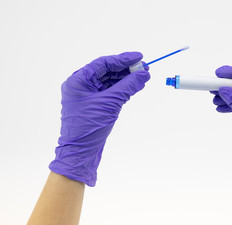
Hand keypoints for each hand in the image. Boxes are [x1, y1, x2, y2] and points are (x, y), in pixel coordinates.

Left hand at [49, 52, 149, 185]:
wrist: (80, 153)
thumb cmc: (89, 126)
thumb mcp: (111, 103)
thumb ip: (128, 86)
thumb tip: (143, 74)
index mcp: (78, 80)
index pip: (103, 63)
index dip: (123, 59)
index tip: (139, 57)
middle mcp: (81, 86)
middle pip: (107, 71)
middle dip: (126, 70)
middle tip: (145, 68)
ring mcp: (88, 96)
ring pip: (110, 82)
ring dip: (126, 80)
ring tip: (143, 78)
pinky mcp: (95, 106)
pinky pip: (110, 93)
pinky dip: (123, 90)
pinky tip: (135, 87)